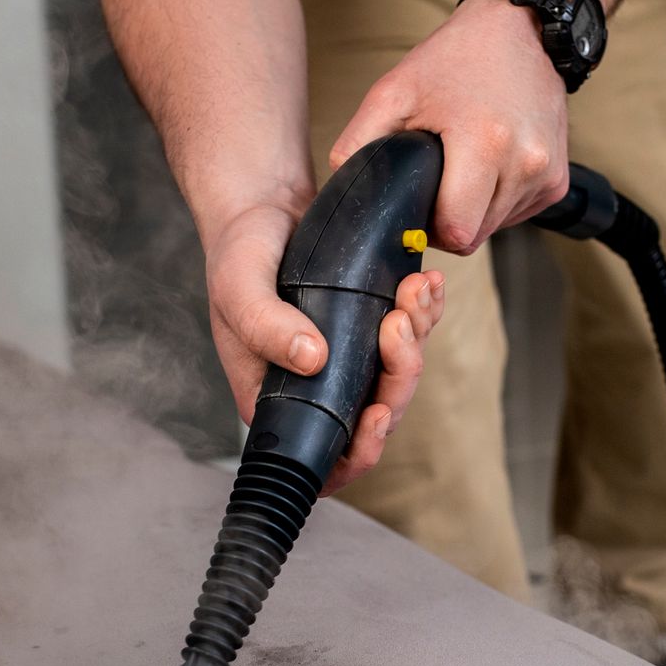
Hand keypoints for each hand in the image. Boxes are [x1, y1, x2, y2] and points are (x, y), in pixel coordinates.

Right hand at [203, 202, 445, 494]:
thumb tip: (312, 360)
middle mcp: (317, 387)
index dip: (360, 450)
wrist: (262, 208)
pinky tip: (427, 281)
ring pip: (400, 373)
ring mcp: (349, 360)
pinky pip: (412, 334)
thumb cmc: (239, 254)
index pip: (326, 456)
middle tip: (398, 319)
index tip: (377, 412)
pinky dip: (425, 311)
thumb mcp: (238, 286)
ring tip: (415, 288)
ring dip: (418, 334)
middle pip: (378, 412)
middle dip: (400, 372)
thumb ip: (264, 325)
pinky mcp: (371, 328)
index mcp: (279, 398)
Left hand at [329, 0, 570, 255]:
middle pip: (473, 237)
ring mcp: (547, 174)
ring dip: (473, 211)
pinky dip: (496, 202)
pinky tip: (490, 165)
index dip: (428, 228)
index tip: (419, 203)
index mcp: (486, 143)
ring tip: (465, 164)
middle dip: (448, 220)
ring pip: (494, 229)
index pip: (455, 231)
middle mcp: (526, 163)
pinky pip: (516, 214)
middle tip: (437, 178)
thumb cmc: (456, 59)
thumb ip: (359, 144)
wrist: (521, 29)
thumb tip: (346, 193)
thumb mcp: (393, 92)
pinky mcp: (558, 181)